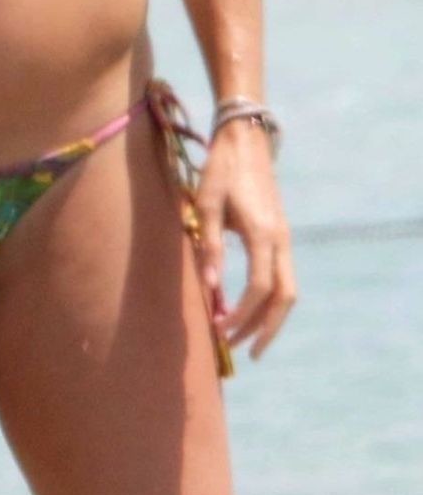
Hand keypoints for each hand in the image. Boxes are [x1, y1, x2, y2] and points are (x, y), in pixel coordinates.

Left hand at [195, 122, 296, 359]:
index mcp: (262, 234)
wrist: (245, 142)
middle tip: (241, 352)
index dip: (241, 313)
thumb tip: (210, 286)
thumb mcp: (206, 203)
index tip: (219, 329)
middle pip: (284, 298)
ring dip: (269, 318)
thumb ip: (208, 244)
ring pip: (288, 290)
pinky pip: (282, 277)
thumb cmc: (221, 170)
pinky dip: (270, 300)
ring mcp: (284, 239)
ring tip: (245, 339)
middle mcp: (280, 240)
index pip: (260, 287)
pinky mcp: (280, 236)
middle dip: (265, 328)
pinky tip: (250, 311)